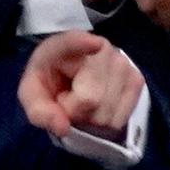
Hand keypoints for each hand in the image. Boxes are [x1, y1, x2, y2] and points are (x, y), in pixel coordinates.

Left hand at [19, 31, 144, 140]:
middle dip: (75, 111)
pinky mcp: (136, 79)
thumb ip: (40, 111)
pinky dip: (106, 121)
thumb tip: (63, 127)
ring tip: (82, 102)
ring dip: (91, 118)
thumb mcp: (32, 97)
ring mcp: (122, 63)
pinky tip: (99, 106)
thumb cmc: (48, 83)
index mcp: (63, 46)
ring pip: (107, 113)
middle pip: (91, 99)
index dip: (82, 43)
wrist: (68, 78)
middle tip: (68, 101)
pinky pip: (121, 119)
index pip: (73, 42)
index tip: (94, 44)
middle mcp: (99, 48)